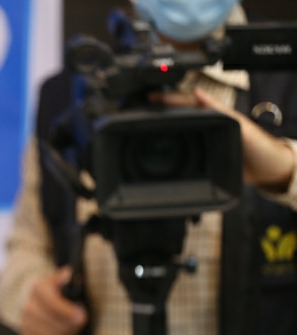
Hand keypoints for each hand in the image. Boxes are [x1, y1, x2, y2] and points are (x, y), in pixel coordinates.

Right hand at [19, 267, 87, 334]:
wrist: (39, 301)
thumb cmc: (56, 291)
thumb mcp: (64, 280)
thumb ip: (68, 278)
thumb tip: (69, 277)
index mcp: (38, 288)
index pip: (52, 302)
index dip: (68, 311)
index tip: (81, 315)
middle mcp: (28, 306)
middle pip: (54, 322)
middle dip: (71, 324)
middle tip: (81, 321)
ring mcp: (26, 322)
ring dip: (67, 334)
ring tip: (72, 327)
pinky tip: (63, 334)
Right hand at [150, 87, 294, 192]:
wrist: (267, 171)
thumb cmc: (259, 145)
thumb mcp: (239, 124)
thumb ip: (217, 110)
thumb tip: (198, 92)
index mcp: (212, 117)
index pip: (185, 105)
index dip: (167, 100)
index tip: (150, 96)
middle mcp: (204, 130)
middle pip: (176, 120)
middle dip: (157, 114)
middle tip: (138, 111)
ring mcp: (202, 146)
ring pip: (177, 137)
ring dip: (160, 133)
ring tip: (142, 128)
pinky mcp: (201, 162)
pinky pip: (181, 155)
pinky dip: (169, 152)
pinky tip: (159, 151)